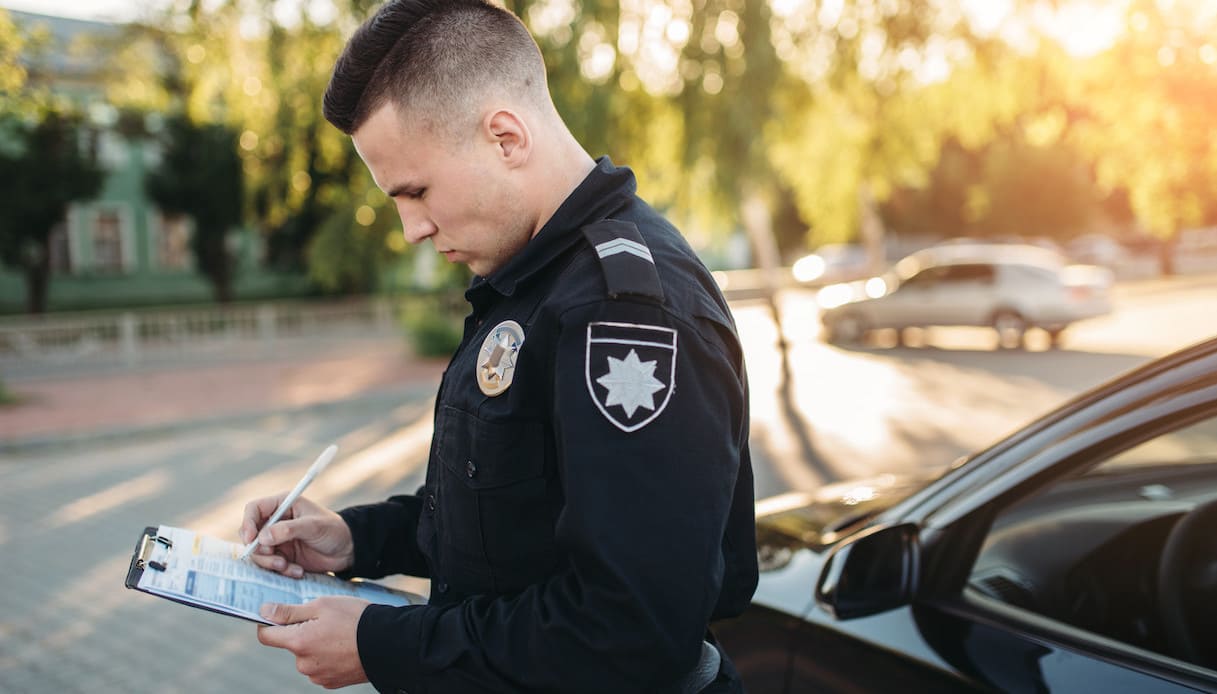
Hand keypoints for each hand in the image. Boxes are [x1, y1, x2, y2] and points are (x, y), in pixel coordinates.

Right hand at [240, 494, 354, 576]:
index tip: (250, 539)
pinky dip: (280, 571)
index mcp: (283, 505)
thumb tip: (262, 536)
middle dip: (259, 549)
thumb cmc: (334, 530)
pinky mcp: (282, 556)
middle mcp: (276, 521)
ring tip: (287, 567)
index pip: (254, 509)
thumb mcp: (313, 526)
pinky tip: (297, 571)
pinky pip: (270, 565)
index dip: (247, 523)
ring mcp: (277, 540)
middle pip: (250, 534)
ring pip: (258, 553)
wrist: (347, 550)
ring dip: (269, 563)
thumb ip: (288, 530)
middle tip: (276, 559)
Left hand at [257, 596, 369, 688]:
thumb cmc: (356, 619)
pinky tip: (344, 648)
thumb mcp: (322, 605)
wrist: (388, 643)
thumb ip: (289, 611)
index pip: (266, 636)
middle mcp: (304, 663)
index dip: (269, 623)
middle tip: (326, 621)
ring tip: (340, 635)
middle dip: (302, 632)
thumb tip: (264, 611)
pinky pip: (320, 668)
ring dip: (316, 646)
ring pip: (307, 657)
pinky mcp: (330, 683)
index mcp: (299, 641)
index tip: (281, 615)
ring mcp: (317, 675)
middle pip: (291, 645)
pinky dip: (328, 658)